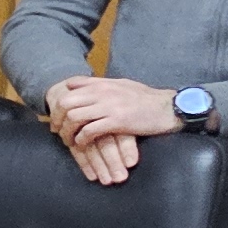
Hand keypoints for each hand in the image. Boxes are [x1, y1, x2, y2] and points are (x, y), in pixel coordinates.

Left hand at [43, 75, 174, 184]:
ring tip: (68, 140)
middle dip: (57, 118)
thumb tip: (73, 83)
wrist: (170, 107)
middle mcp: (103, 92)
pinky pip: (89, 130)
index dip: (59, 102)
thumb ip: (97, 84)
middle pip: (66, 102)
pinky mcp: (117, 121)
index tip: (57, 115)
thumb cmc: (146, 98)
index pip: (70, 87)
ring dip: (67, 131)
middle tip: (57, 130)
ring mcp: (109, 106)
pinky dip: (81, 139)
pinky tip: (82, 144)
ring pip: (74, 117)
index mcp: (103, 83)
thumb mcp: (121, 84)